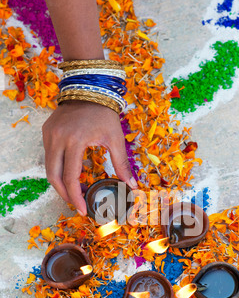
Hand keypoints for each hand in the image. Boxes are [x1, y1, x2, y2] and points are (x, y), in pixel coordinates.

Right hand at [42, 101, 136, 215]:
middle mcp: (58, 139)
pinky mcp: (47, 132)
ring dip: (59, 183)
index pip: (71, 177)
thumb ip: (122, 163)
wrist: (89, 87)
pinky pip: (49, 156)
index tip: (83, 210)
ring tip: (73, 193)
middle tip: (77, 205)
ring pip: (48, 168)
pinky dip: (57, 169)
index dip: (76, 197)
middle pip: (54, 177)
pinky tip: (70, 174)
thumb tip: (132, 185)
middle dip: (64, 194)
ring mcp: (49, 135)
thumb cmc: (104, 113)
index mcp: (75, 141)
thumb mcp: (116, 138)